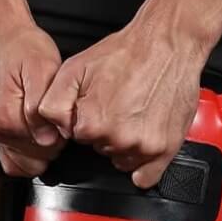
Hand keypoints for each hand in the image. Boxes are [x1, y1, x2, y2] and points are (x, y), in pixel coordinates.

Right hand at [0, 0, 65, 176]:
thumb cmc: (21, 47)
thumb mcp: (42, 69)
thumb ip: (43, 108)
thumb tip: (47, 139)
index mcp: (6, 117)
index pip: (46, 148)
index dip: (60, 135)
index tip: (60, 118)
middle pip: (36, 160)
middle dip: (51, 144)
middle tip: (53, 120)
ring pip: (24, 165)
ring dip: (39, 152)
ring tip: (43, 127)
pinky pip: (12, 162)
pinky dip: (26, 156)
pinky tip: (33, 138)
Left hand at [38, 0, 221, 187]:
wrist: (168, 43)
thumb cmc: (127, 53)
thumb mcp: (74, 69)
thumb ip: (53, 104)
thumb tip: (54, 131)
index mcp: (92, 124)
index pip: (78, 136)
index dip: (86, 119)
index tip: (98, 103)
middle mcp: (117, 140)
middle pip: (100, 149)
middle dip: (105, 131)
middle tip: (119, 104)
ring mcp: (142, 148)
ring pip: (121, 159)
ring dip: (124, 143)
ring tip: (134, 112)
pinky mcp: (163, 151)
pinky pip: (144, 177)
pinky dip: (142, 165)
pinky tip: (142, 140)